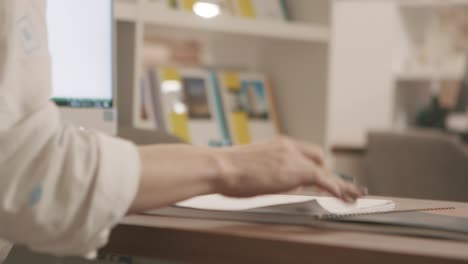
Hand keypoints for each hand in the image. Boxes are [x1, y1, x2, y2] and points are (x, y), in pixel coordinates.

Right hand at [213, 137, 363, 201]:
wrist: (222, 166)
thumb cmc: (228, 169)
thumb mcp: (252, 166)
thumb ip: (270, 171)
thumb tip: (280, 182)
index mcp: (277, 144)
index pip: (304, 152)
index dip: (314, 164)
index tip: (320, 173)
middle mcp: (289, 147)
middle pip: (318, 157)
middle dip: (328, 172)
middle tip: (338, 186)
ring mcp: (294, 157)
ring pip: (324, 169)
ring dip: (339, 183)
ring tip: (353, 194)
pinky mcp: (297, 170)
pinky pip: (324, 180)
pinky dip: (337, 188)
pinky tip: (345, 197)